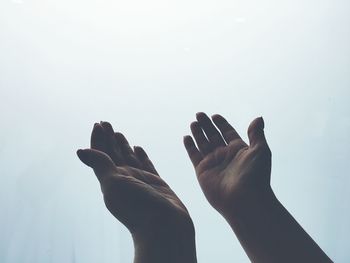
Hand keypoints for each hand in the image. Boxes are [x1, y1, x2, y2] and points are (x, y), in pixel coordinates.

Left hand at [77, 122, 195, 262]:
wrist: (165, 226)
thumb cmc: (138, 207)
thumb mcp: (114, 183)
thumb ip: (101, 165)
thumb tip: (81, 151)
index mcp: (111, 179)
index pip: (101, 154)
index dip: (98, 140)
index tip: (98, 124)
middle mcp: (124, 179)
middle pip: (113, 154)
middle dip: (108, 138)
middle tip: (105, 123)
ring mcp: (140, 180)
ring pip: (129, 158)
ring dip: (122, 145)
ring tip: (118, 133)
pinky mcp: (155, 182)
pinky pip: (146, 165)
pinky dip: (141, 155)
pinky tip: (138, 148)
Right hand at [184, 112, 271, 218]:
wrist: (245, 200)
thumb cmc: (256, 176)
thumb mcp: (260, 150)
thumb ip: (256, 133)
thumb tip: (258, 118)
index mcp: (239, 149)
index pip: (228, 132)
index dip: (221, 124)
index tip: (215, 116)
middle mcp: (225, 155)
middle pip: (213, 135)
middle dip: (206, 125)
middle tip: (199, 114)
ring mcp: (213, 163)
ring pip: (203, 143)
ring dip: (198, 133)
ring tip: (193, 122)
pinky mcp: (202, 171)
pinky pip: (194, 155)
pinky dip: (190, 146)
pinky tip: (186, 137)